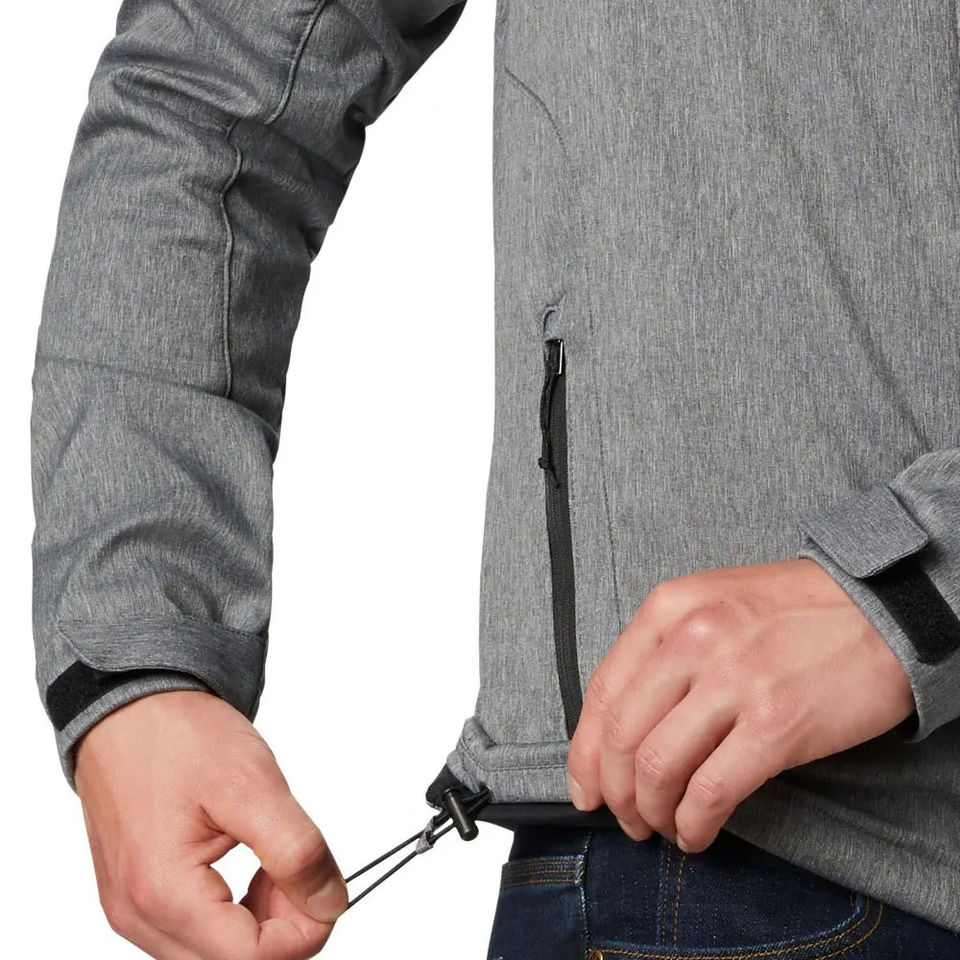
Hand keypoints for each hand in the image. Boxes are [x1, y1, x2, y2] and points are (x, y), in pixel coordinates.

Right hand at [75, 690, 345, 959]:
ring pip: (215, 955)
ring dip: (260, 923)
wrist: (130, 707)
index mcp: (163, 893)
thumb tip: (331, 902)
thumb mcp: (254, 785)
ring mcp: (133, 910)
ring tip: (274, 864)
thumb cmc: (177, 735)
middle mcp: (138, 915)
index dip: (306, 929)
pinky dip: (236, 914)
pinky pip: (196, 934)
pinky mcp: (138, 898)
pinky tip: (252, 872)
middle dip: (283, 928)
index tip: (324, 884)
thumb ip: (297, 851)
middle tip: (300, 870)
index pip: (254, 959)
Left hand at [567, 559, 914, 851]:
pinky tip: (696, 833)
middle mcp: (691, 640)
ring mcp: (733, 682)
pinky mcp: (775, 725)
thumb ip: (663, 650)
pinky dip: (693, 824)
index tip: (585, 785)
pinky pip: (711, 792)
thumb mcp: (712, 602)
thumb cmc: (795, 610)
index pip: (602, 692)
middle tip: (624, 817)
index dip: (584, 752)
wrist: (881, 610)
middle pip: (622, 736)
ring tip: (660, 827)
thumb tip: (623, 723)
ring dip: (650, 811)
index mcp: (668, 608)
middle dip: (614, 791)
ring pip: (658, 767)